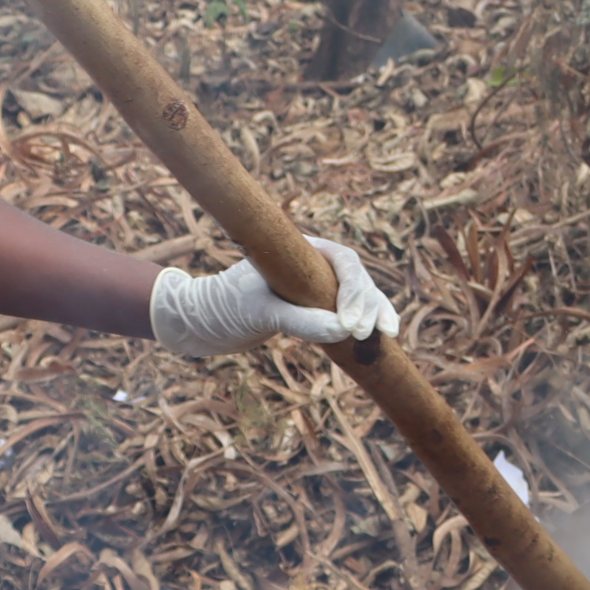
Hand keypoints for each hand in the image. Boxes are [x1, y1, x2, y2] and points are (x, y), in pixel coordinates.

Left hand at [150, 236, 399, 356]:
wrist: (204, 322)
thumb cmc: (225, 306)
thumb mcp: (259, 312)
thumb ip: (299, 320)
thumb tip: (343, 331)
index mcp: (304, 251)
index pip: (344, 261)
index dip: (355, 289)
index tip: (348, 322)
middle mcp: (317, 265)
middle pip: (359, 279)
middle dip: (369, 305)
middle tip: (366, 333)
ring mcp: (320, 287)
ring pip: (361, 298)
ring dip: (375, 315)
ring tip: (385, 336)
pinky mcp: (318, 309)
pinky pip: (352, 314)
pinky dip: (367, 325)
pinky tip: (384, 338)